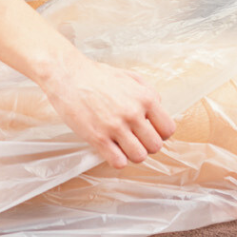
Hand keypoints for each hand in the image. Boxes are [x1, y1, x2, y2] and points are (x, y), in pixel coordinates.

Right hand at [36, 51, 176, 168]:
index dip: (160, 134)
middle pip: (155, 146)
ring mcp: (116, 126)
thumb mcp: (130, 77)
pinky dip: (116, 160)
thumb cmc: (97, 75)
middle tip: (135, 140)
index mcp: (145, 98)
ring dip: (132, 155)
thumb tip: (158, 107)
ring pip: (139, 157)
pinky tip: (110, 150)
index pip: (168, 129)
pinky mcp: (98, 137)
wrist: (68, 74)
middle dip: (146, 146)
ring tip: (122, 146)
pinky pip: (118, 162)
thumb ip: (148, 92)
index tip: (149, 133)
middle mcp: (133, 113)